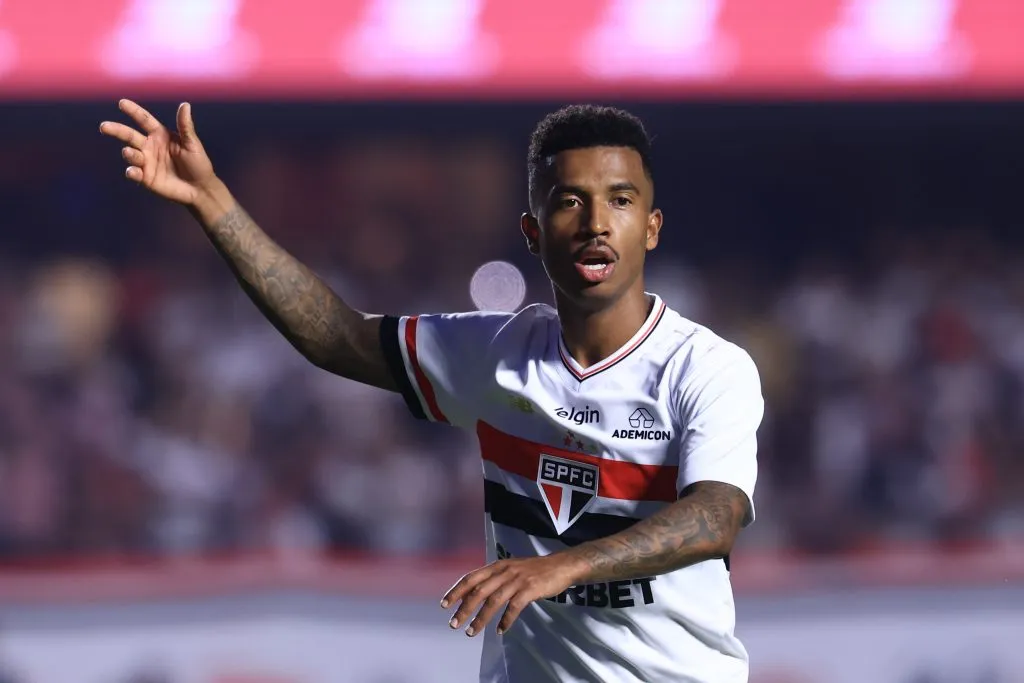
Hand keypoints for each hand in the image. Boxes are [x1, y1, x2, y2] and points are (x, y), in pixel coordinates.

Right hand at [99, 99, 216, 205]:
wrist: (200, 189)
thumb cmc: (198, 164)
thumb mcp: (192, 144)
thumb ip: (185, 126)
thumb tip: (185, 105)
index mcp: (160, 135)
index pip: (144, 120)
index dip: (133, 111)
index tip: (122, 103)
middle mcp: (150, 146)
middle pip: (129, 135)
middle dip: (116, 130)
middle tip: (104, 126)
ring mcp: (146, 162)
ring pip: (130, 153)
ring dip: (128, 153)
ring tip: (130, 152)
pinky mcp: (145, 177)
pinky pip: (134, 173)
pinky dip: (132, 171)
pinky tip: (134, 171)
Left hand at [441, 555, 582, 636]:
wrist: (561, 566)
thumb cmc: (534, 569)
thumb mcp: (510, 568)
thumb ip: (494, 578)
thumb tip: (474, 593)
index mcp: (497, 565)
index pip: (471, 578)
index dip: (456, 591)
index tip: (444, 604)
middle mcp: (504, 571)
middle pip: (478, 591)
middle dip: (464, 609)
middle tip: (454, 624)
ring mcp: (517, 580)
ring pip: (493, 600)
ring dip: (481, 618)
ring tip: (471, 632)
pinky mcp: (530, 589)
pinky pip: (514, 607)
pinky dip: (505, 620)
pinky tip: (500, 630)